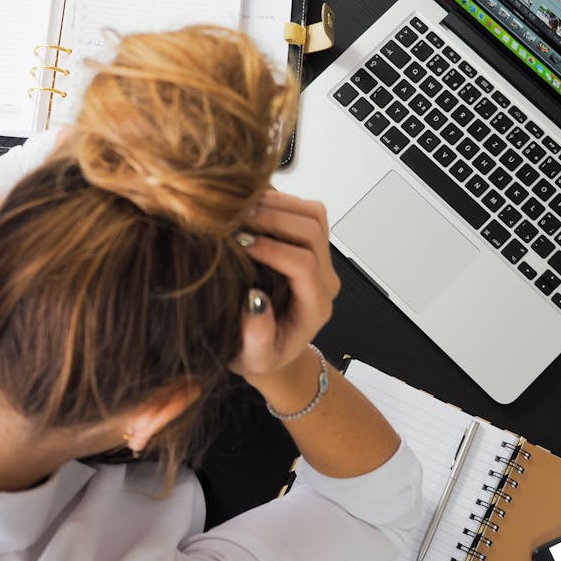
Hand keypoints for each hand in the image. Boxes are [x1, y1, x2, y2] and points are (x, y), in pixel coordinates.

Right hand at [230, 190, 339, 383]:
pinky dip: (278, 201)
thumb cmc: (261, 355)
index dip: (273, 249)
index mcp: (315, 306)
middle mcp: (324, 279)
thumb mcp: (255, 359)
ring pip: (313, 214)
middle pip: (313, 231)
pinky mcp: (310, 245)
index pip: (304, 265)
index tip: (240, 244)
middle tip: (236, 220)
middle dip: (274, 219)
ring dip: (278, 205)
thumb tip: (254, 300)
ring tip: (241, 210)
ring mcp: (320, 259)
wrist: (272, 349)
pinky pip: (304, 211)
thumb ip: (257, 338)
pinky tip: (249, 208)